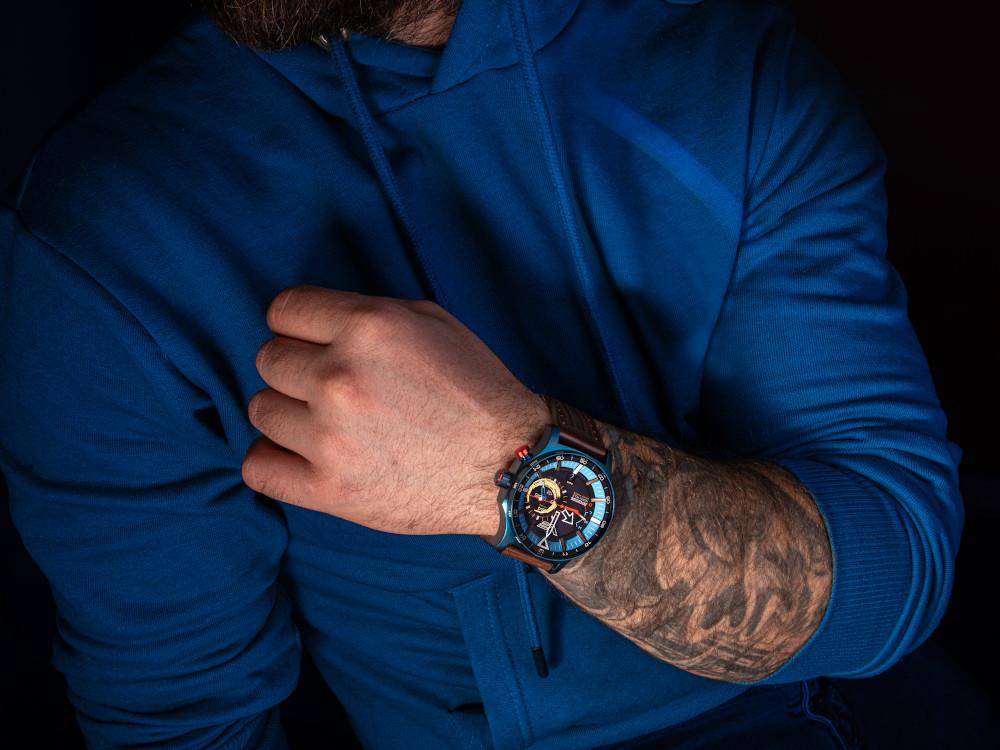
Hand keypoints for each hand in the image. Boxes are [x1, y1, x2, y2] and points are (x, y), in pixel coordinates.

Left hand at [242, 285, 549, 535]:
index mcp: (367, 327)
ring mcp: (330, 437)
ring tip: (326, 424)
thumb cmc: (475, 390)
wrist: (509, 466)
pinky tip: (299, 457)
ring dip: (288, 414)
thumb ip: (365, 313)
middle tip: (331, 387)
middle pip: (267, 359)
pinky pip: (257, 468)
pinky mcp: (328, 490)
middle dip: (295, 368)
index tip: (315, 342)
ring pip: (260, 410)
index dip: (299, 325)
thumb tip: (311, 320)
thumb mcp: (431, 322)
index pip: (283, 309)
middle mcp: (340, 377)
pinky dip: (272, 462)